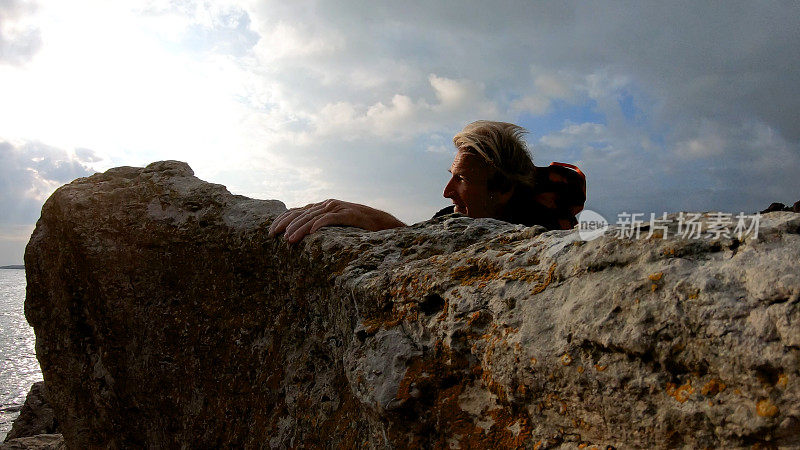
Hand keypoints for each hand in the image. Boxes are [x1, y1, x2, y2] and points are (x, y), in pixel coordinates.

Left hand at [268, 199, 405, 242]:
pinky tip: (311, 231)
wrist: (380, 222)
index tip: (270, 232)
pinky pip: (331, 218)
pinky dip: (320, 223)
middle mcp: (327, 204)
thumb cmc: (356, 226)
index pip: (296, 211)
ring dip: (299, 228)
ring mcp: (337, 208)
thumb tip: (299, 236)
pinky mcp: (348, 214)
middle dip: (285, 224)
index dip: (282, 220)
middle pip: (301, 213)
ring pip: (313, 217)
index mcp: (321, 206)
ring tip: (289, 238)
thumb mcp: (333, 224)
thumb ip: (318, 224)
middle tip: (273, 235)